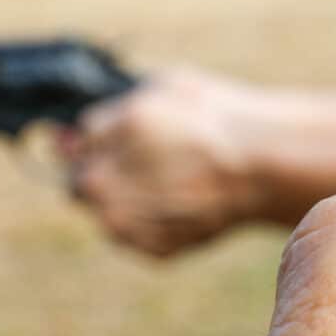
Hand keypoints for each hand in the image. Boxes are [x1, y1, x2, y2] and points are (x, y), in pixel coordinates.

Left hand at [62, 70, 277, 256]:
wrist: (264, 165)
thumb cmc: (219, 118)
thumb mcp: (164, 88)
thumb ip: (114, 108)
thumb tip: (70, 133)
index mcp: (102, 137)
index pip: (75, 143)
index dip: (99, 143)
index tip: (124, 144)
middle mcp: (103, 183)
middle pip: (80, 184)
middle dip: (105, 175)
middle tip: (148, 168)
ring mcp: (124, 221)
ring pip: (107, 215)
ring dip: (126, 203)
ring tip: (174, 186)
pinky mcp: (150, 247)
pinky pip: (137, 236)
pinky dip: (153, 224)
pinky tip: (184, 205)